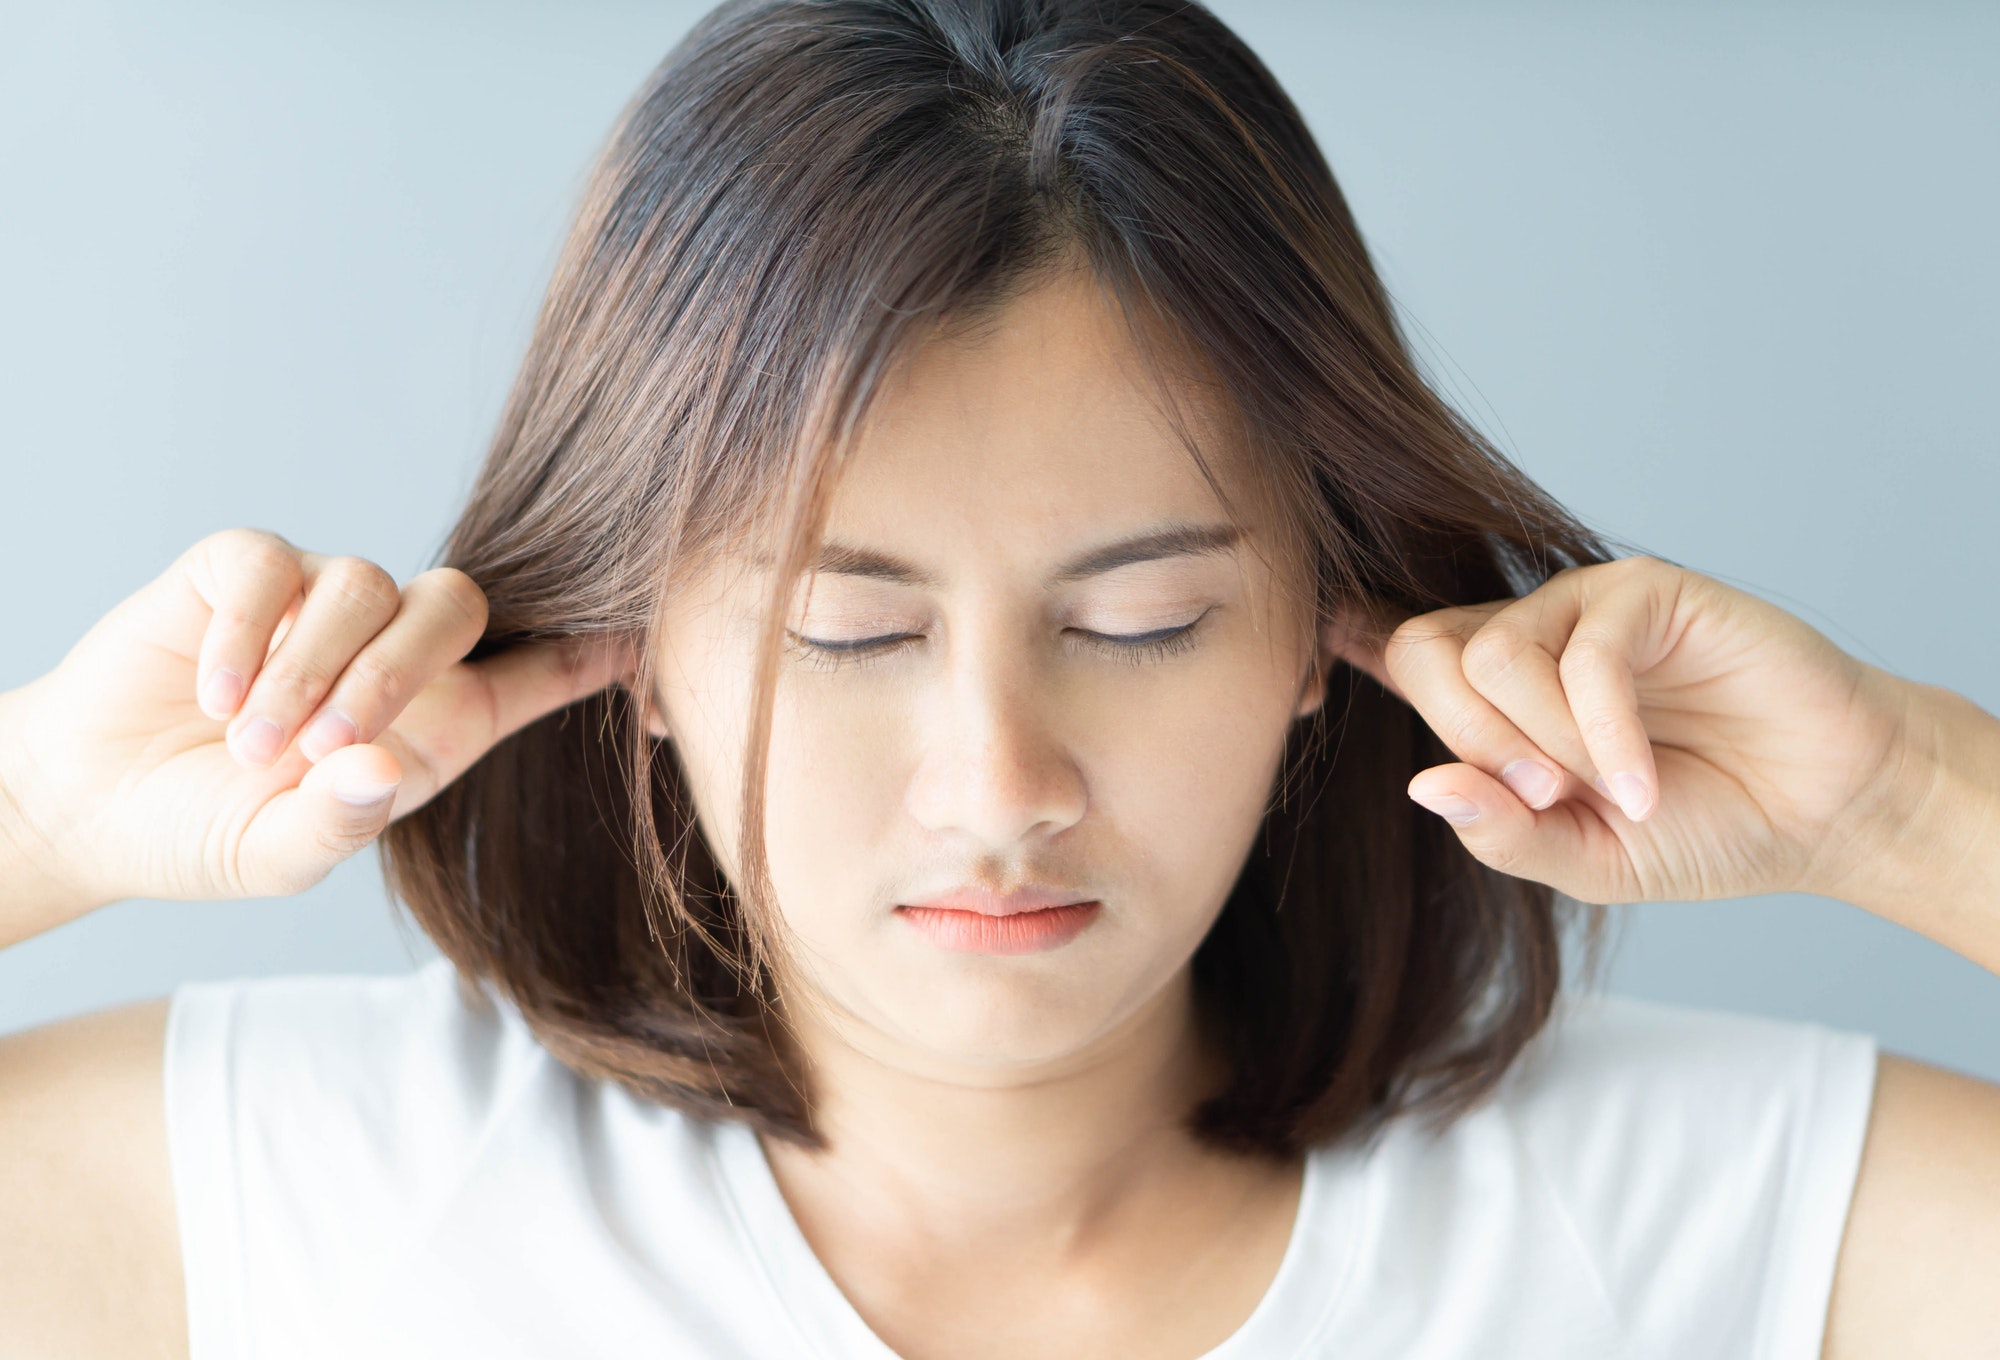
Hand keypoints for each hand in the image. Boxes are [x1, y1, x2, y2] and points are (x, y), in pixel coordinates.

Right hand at [0, 528, 633, 910]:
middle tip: (327, 747)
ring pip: (363, 585)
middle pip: (456, 603)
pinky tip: (214, 696)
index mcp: (436, 720)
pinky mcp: (243, 572)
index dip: (595, 653)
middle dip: (401, 670)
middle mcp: (392, 648)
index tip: (650, 638)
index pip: (539, 670)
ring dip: (310, 670)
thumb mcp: (279, 855)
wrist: (91, 804)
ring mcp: (319, 600)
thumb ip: (339, 824)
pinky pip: (271, 566)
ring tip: (253, 745)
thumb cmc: (208, 830)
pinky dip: (247, 632)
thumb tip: (380, 770)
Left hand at [1325, 555, 1924, 906]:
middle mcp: (1527, 638)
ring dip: (1540, 740)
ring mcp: (1583, 609)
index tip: (1316, 644)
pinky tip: (1642, 784)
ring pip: (1492, 653)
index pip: (1401, 653)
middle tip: (1545, 795)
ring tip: (1602, 789)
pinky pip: (1584, 652)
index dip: (1348, 643)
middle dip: (1470, 738)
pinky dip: (1606, 735)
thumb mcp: (1583, 858)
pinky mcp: (1646, 593)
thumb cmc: (1699, 829)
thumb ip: (1502, 828)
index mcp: (1495, 696)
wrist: (1820, 813)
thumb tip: (1421, 784)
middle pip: (1426, 652)